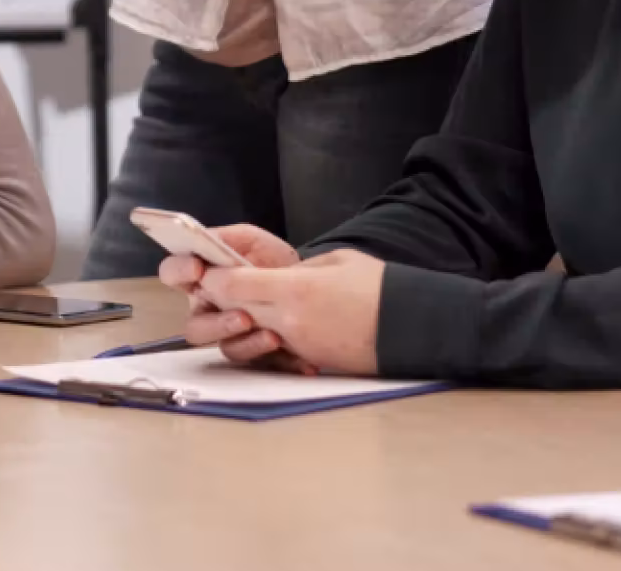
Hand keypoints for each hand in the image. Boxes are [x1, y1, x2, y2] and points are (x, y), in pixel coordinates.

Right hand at [157, 224, 304, 361]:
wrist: (309, 285)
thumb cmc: (274, 262)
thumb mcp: (251, 241)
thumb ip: (225, 239)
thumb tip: (203, 243)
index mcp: (201, 279)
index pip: (173, 274)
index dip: (179, 271)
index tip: (198, 268)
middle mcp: (208, 309)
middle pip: (193, 325)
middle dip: (215, 322)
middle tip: (241, 314)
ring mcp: (228, 333)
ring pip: (221, 347)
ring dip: (239, 338)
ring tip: (264, 330)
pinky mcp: (251, 351)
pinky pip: (249, 358)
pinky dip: (264, 350)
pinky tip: (279, 342)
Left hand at [187, 248, 387, 373]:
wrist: (413, 328)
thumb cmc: (379, 288)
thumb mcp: (335, 262)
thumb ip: (299, 268)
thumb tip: (277, 274)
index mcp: (293, 290)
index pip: (232, 286)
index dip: (214, 277)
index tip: (207, 268)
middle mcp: (288, 321)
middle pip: (232, 311)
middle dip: (220, 298)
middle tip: (215, 285)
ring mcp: (297, 344)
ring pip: (249, 332)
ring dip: (240, 320)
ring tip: (242, 304)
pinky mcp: (309, 358)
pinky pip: (274, 348)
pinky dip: (266, 337)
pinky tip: (271, 324)